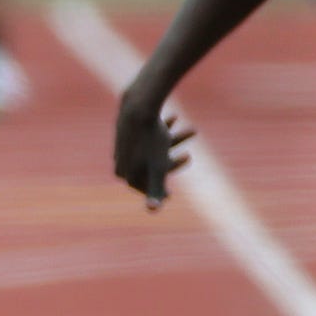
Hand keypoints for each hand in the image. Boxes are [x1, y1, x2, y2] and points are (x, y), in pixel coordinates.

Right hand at [113, 83, 195, 210]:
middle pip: (150, 167)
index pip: (144, 187)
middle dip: (173, 162)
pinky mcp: (126, 128)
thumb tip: (152, 210)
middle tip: (188, 158)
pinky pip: (146, 133)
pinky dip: (162, 128)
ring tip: (194, 129)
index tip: (173, 193)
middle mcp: (120, 159)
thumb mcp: (158, 166)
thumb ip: (155, 190)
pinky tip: (175, 117)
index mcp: (125, 172)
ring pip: (152, 147)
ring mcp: (121, 144)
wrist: (137, 105)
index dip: (161, 191)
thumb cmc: (150, 139)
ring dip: (175, 139)